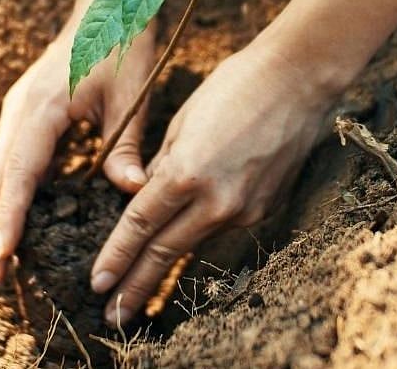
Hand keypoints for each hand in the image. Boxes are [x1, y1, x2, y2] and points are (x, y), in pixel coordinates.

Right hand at [0, 0, 156, 284]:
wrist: (109, 2)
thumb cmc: (123, 45)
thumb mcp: (132, 96)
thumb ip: (126, 146)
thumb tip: (132, 192)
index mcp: (42, 108)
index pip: (19, 173)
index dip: (8, 217)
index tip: (2, 255)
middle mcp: (19, 111)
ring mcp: (17, 111)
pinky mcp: (25, 114)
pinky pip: (9, 161)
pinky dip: (7, 195)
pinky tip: (14, 226)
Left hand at [88, 40, 337, 323]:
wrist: (300, 80)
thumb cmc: (236, 85)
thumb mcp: (184, 121)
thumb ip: (162, 166)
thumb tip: (145, 195)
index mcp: (187, 172)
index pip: (140, 225)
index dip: (116, 257)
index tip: (96, 283)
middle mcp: (217, 200)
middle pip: (165, 252)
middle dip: (135, 286)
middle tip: (112, 317)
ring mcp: (245, 208)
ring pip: (195, 241)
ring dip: (166, 267)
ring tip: (141, 294)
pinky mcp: (266, 207)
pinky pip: (224, 226)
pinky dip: (201, 233)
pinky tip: (187, 241)